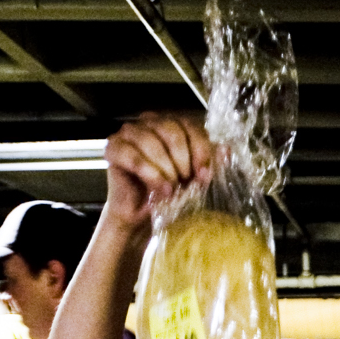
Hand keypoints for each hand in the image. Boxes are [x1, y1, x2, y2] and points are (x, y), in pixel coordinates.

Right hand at [103, 112, 215, 230]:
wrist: (145, 215)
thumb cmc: (170, 192)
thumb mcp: (195, 176)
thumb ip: (210, 162)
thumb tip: (226, 151)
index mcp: (172, 124)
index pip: (189, 125)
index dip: (200, 148)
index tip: (205, 173)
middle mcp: (150, 122)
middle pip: (170, 129)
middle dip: (182, 158)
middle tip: (186, 180)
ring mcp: (129, 133)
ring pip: (151, 141)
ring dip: (165, 168)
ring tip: (172, 188)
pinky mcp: (113, 148)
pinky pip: (133, 156)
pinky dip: (150, 174)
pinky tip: (161, 190)